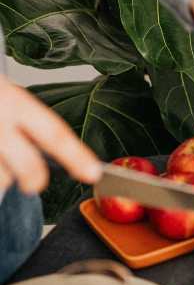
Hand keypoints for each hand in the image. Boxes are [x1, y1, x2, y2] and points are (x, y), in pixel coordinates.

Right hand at [0, 77, 100, 193]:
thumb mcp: (8, 100)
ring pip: (1, 177)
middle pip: (26, 165)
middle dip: (33, 180)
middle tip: (33, 184)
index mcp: (14, 102)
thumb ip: (27, 126)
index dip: (76, 155)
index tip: (94, 173)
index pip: (54, 132)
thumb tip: (53, 161)